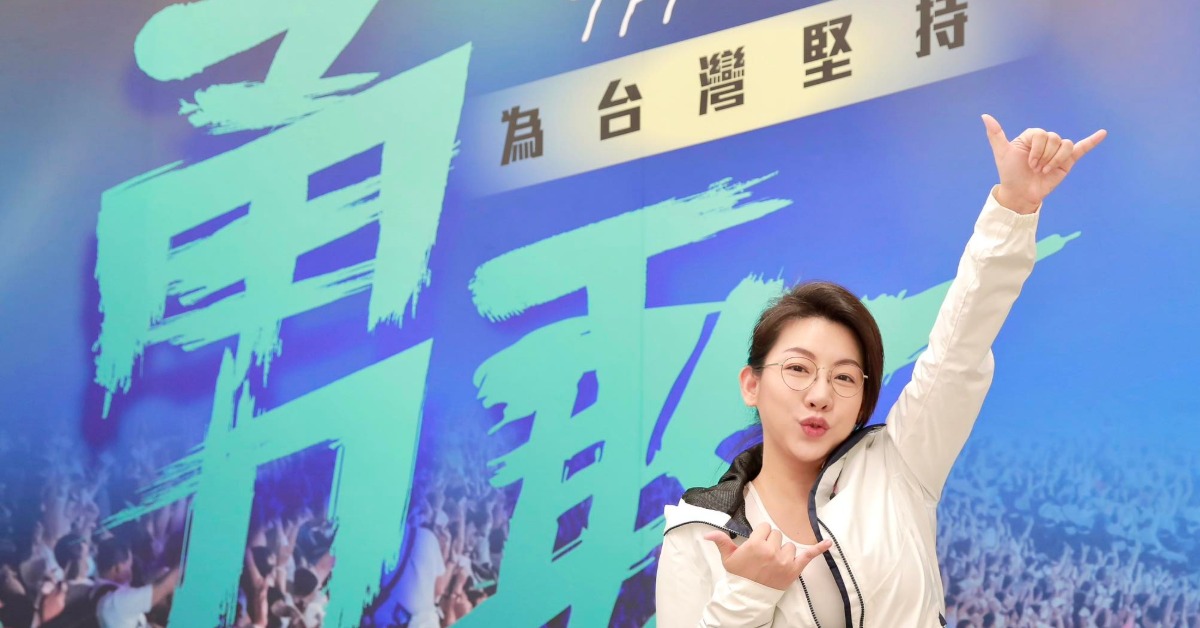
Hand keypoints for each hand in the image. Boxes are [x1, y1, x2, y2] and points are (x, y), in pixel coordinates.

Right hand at [703, 526, 831, 590]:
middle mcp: (771, 550)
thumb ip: (721, 541)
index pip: (765, 528)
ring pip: (789, 545)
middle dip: (771, 542)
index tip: (757, 544)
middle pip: (777, 535)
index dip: (761, 535)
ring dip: (783, 551)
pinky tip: (828, 543)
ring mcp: (784, 560)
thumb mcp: (728, 558)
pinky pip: (809, 556)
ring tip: (774, 563)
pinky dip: (819, 549)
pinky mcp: (794, 569)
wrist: (748, 597)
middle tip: (763, 556)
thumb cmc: (739, 575)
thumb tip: (707, 533)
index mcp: (756, 544)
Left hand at [982, 114, 1106, 213]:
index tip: (1028, 163)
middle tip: (1035, 169)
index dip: (1036, 150)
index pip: (1041, 135)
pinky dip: (1092, 141)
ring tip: (1045, 170)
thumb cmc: (1010, 173)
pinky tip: (1103, 133)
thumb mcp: (1002, 153)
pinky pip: (1082, 148)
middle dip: (1044, 157)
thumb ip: (995, 134)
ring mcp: (1057, 150)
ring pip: (1066, 145)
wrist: (1021, 193)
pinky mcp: (1068, 161)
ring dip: (1055, 160)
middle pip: (1054, 139)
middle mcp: (1046, 141)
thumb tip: (984, 116)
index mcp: (1032, 136)